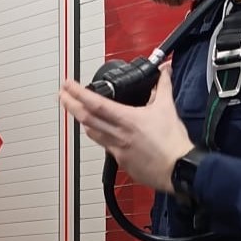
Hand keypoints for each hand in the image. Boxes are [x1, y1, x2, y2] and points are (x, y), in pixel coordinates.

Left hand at [59, 63, 194, 193]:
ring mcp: (117, 150)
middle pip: (86, 119)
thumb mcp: (168, 108)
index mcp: (127, 119)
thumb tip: (164, 71)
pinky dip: (102, 138)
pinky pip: (107, 148)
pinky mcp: (122, 162)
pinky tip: (105, 135)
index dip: (78, 93)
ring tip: (80, 114)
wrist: (179, 169)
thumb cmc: (173, 143)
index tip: (68, 84)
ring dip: (84, 123)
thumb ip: (163, 86)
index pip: (96, 103)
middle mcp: (118, 135)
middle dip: (70, 105)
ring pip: (93, 134)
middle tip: (62, 96)